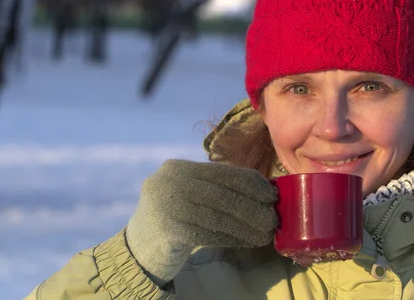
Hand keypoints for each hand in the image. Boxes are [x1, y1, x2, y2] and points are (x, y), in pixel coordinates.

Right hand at [126, 159, 277, 283]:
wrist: (140, 247)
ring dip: (247, 227)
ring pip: (219, 216)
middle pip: (223, 194)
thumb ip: (219, 188)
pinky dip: (233, 239)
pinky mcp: (168, 229)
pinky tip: (248, 242)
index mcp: (179, 167)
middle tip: (274, 219)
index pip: (224, 172)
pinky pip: (209, 234)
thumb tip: (266, 191)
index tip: (272, 195)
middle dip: (253, 208)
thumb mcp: (193, 194)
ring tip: (266, 233)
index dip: (252, 183)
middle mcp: (170, 181)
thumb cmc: (177, 217)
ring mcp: (166, 204)